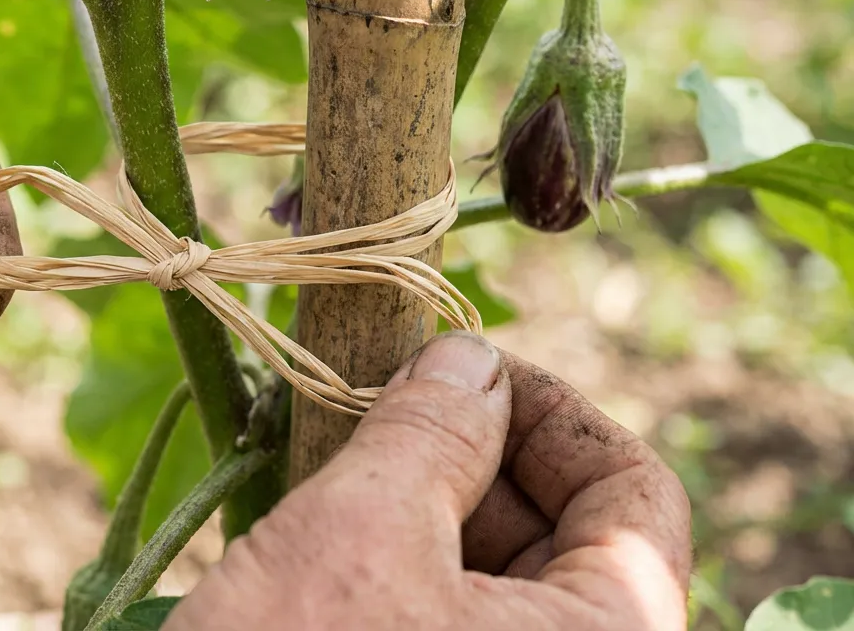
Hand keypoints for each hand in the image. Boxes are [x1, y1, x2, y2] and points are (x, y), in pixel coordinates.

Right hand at [166, 332, 691, 630]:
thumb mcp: (360, 533)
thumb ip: (430, 430)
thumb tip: (468, 358)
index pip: (635, 491)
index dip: (549, 408)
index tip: (461, 365)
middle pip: (567, 534)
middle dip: (471, 457)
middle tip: (375, 409)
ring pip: (500, 581)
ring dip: (424, 508)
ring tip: (339, 472)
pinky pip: (449, 626)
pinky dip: (399, 568)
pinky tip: (327, 543)